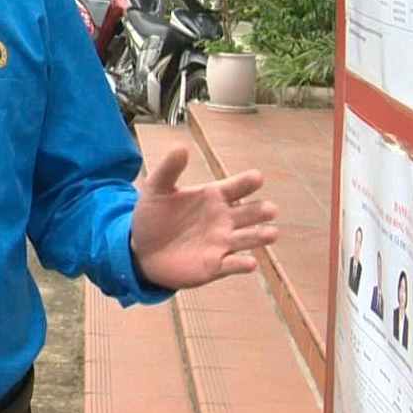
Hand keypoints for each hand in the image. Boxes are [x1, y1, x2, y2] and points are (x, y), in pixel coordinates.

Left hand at [129, 145, 279, 289]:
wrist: (140, 249)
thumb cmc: (153, 215)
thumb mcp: (156, 189)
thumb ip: (169, 169)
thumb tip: (181, 147)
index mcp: (213, 196)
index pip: (236, 187)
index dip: (247, 182)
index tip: (257, 177)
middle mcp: (223, 219)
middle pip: (250, 213)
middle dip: (261, 211)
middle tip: (270, 210)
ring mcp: (222, 242)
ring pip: (248, 238)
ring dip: (261, 236)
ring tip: (272, 233)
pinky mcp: (215, 265)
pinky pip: (233, 265)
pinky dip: (242, 264)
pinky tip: (250, 262)